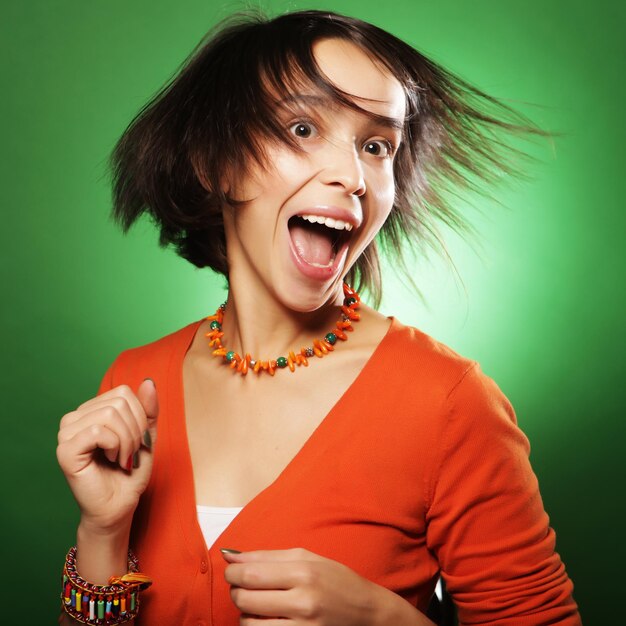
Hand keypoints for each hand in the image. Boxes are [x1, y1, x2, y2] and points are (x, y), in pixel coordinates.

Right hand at [56, 378, 158, 531]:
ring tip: (122, 458)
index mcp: (91, 410)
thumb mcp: (147, 435)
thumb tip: (148, 381)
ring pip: (109, 415)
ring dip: (127, 441)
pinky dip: (115, 446)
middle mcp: (74, 418)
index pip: (123, 392)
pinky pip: (98, 431)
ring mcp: (66, 434)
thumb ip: (148, 409)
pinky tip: (111, 460)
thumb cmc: (131, 471)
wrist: (119, 505)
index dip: (140, 416)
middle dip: (135, 430)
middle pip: (118, 403)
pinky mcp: (65, 451)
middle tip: (130, 453)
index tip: (138, 440)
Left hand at [222, 547, 391, 625]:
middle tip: (244, 586)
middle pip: (245, 599)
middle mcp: (303, 602)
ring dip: (246, 612)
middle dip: (237, 591)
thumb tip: (231, 556)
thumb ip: (268, 556)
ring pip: (248, 623)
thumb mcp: (308, 559)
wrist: (368, 615)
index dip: (232, 573)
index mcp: (304, 573)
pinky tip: (268, 618)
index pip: (251, 573)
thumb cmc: (337, 581)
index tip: (232, 571)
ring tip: (260, 604)